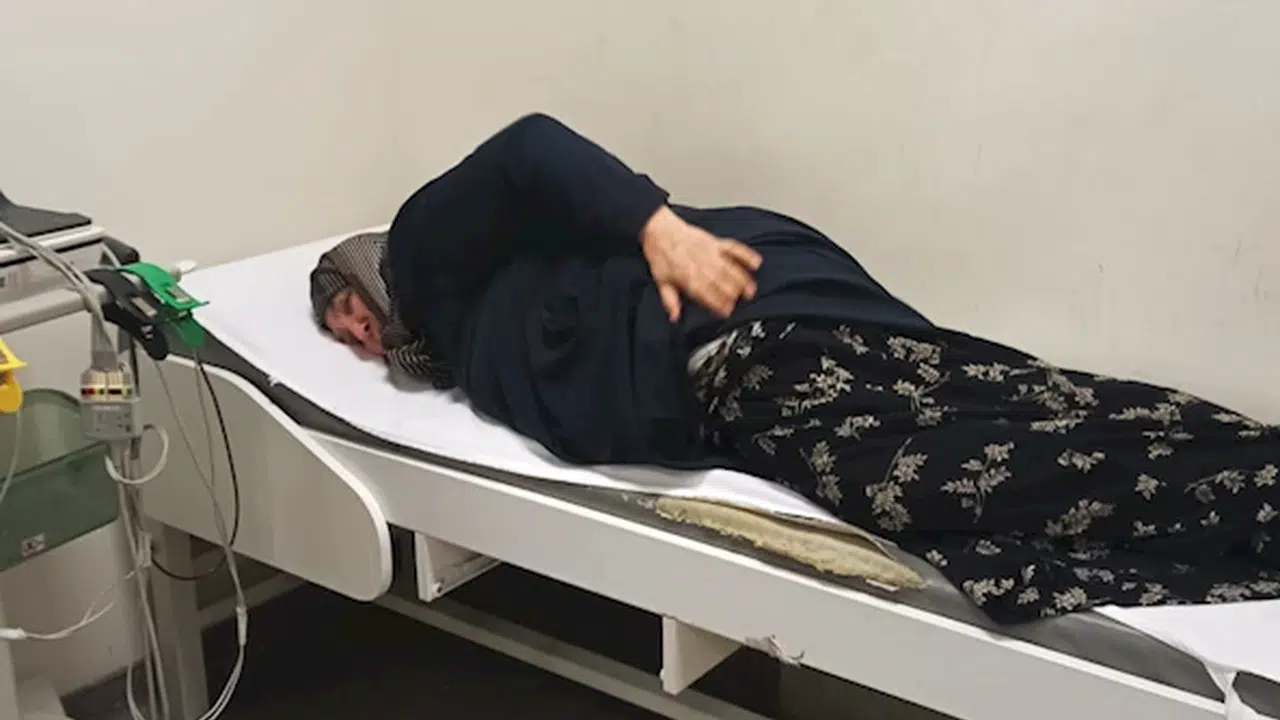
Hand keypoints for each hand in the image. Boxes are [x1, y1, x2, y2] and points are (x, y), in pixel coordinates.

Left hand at [640, 206, 762, 321]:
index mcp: (688, 277)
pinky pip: (734, 248)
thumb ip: (670, 300)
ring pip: (730, 269)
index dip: (718, 304)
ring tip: (750, 291)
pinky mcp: (715, 242)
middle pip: (722, 283)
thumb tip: (675, 316)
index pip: (707, 295)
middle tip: (739, 303)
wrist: (659, 229)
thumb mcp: (661, 281)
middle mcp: (701, 265)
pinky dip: (746, 255)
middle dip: (732, 295)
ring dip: (742, 281)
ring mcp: (710, 252)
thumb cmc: (661, 254)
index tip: (726, 312)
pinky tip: (755, 263)